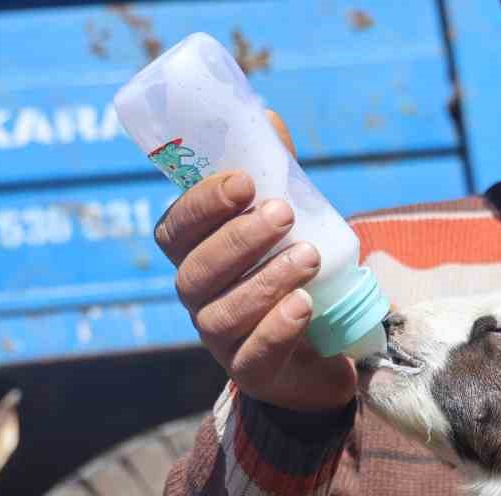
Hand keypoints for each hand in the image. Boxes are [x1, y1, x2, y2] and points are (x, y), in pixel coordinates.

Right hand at [153, 112, 356, 412]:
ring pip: (222, 314)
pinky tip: (303, 306)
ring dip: (265, 281)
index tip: (244, 182)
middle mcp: (198, 297)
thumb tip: (267, 117)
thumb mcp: (287, 220)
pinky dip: (276, 329)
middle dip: (238, 239)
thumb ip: (276, 174)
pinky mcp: (254, 373)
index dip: (202, 206)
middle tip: (283, 214)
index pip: (176, 229)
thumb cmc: (291, 270)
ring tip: (309, 257)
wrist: (324, 347)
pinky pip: (253, 356)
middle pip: (196, 272)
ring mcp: (221, 340)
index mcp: (195, 255)